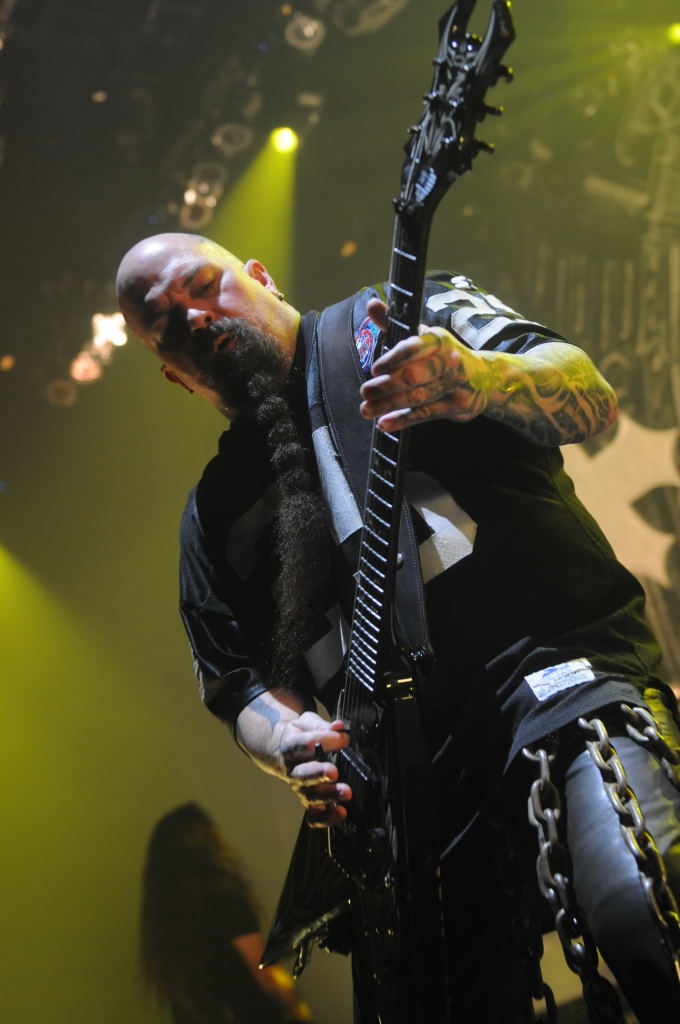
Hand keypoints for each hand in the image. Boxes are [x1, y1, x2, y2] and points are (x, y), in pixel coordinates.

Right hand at [236, 694, 351, 827]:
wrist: (279, 749)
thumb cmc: (297, 735)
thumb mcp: (306, 723)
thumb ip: (322, 725)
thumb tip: (339, 727)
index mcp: (290, 745)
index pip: (305, 743)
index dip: (325, 740)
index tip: (343, 738)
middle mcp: (292, 769)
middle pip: (303, 774)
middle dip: (319, 773)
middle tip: (334, 772)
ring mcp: (299, 787)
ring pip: (309, 795)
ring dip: (328, 795)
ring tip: (345, 792)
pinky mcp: (307, 800)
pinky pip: (313, 815)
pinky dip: (326, 818)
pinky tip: (340, 813)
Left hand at [360, 298, 490, 431]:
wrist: (484, 377)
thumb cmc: (443, 355)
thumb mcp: (423, 336)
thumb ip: (394, 323)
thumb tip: (372, 304)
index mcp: (438, 340)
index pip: (414, 346)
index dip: (393, 359)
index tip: (375, 369)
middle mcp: (449, 360)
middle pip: (414, 376)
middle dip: (386, 386)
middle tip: (365, 391)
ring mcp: (454, 385)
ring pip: (417, 397)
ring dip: (389, 405)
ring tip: (366, 410)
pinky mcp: (456, 406)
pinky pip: (425, 414)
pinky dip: (403, 420)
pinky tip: (385, 423)